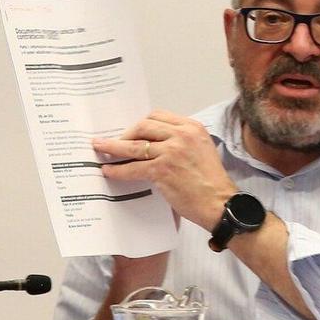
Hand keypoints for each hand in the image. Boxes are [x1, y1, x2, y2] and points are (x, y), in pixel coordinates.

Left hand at [91, 110, 236, 232]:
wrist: (220, 203)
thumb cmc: (210, 182)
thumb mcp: (200, 150)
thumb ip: (180, 142)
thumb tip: (152, 144)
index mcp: (192, 127)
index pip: (158, 116)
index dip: (140, 124)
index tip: (130, 131)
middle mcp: (182, 135)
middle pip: (143, 125)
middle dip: (125, 133)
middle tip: (113, 142)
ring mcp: (172, 151)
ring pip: (134, 145)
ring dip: (113, 147)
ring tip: (100, 149)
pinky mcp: (163, 169)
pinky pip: (133, 167)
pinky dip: (118, 169)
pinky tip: (109, 171)